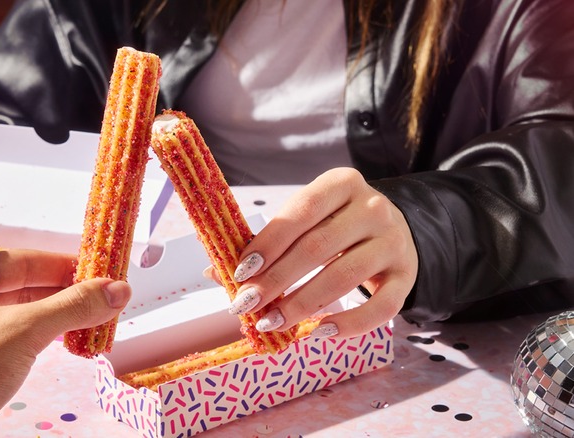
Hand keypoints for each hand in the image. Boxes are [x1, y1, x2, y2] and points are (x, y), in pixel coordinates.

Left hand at [226, 167, 417, 337]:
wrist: (394, 230)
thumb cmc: (336, 225)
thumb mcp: (307, 219)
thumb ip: (267, 242)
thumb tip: (214, 271)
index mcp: (342, 183)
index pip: (301, 210)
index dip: (268, 242)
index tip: (240, 271)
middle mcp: (373, 208)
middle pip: (318, 247)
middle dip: (276, 280)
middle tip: (246, 304)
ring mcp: (393, 241)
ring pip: (345, 276)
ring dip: (302, 304)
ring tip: (271, 322)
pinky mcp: (407, 275)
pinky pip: (381, 306)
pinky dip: (349, 323)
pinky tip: (319, 331)